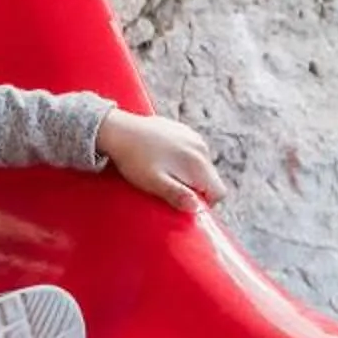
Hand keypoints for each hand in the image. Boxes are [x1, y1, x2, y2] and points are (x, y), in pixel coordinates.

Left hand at [97, 111, 222, 213]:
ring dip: (188, 173)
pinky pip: (191, 150)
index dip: (206, 203)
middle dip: (196, 187)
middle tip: (169, 187)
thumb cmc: (134, 159)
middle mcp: (201, 148)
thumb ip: (177, 195)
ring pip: (201, 164)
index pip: (219, 192)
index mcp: (197, 162)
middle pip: (211, 178)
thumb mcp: (154, 182)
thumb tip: (196, 207)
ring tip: (163, 172)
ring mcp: (193, 136)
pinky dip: (182, 158)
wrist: (118, 129)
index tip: (185, 202)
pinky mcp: (182, 130)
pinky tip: (161, 158)